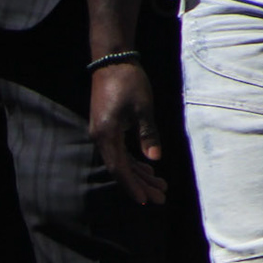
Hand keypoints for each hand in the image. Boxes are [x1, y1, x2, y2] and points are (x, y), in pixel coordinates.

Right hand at [89, 60, 166, 204]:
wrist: (111, 62)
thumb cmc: (128, 82)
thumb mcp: (142, 107)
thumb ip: (148, 134)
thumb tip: (155, 159)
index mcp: (106, 135)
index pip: (119, 168)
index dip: (132, 186)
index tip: (145, 200)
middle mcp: (101, 138)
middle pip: (121, 169)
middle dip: (141, 185)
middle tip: (161, 198)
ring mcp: (103, 134)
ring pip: (122, 161)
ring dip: (140, 175)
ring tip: (159, 187)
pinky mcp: (108, 129)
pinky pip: (121, 152)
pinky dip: (135, 162)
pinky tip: (148, 169)